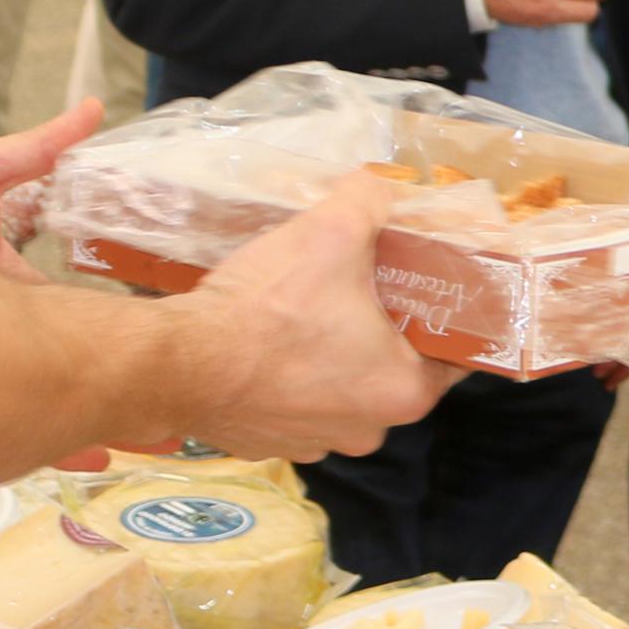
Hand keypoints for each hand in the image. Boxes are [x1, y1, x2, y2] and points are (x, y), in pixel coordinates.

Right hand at [173, 173, 458, 458]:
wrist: (178, 362)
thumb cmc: (269, 306)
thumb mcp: (333, 231)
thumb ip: (370, 200)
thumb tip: (379, 184)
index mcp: (405, 392)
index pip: (451, 351)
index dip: (442, 311)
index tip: (427, 281)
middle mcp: (367, 430)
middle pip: (392, 367)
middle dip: (379, 327)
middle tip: (362, 283)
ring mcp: (312, 443)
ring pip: (340, 386)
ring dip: (329, 352)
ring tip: (308, 306)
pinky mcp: (265, 444)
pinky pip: (292, 401)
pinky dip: (286, 374)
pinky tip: (269, 338)